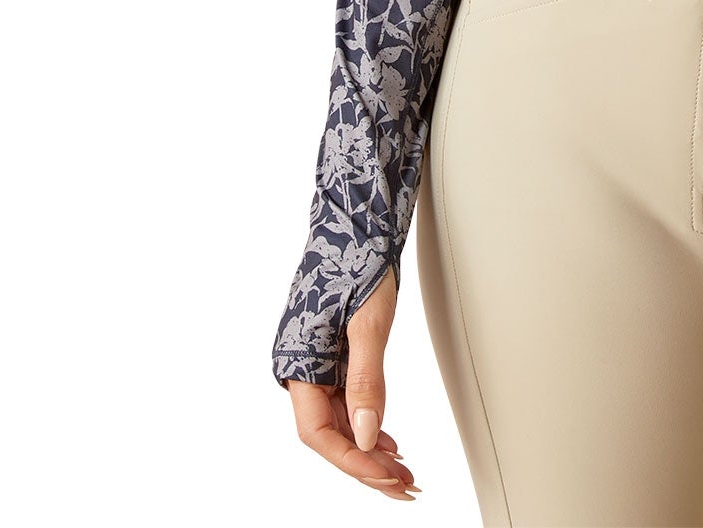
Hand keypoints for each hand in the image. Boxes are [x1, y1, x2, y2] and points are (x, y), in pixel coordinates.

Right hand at [283, 267, 419, 499]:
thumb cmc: (359, 259)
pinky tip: (387, 440)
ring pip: (338, 420)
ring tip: (402, 470)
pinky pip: (344, 399)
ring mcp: (314, 360)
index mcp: (297, 362)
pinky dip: (367, 422)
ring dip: (368, 448)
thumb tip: (368, 438)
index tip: (388, 476)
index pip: (319, 432)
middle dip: (365, 464)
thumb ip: (366, 381)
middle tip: (405, 486)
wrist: (357, 218)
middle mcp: (300, 366)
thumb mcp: (369, 322)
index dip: (353, 461)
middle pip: (329, 433)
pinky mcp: (330, 352)